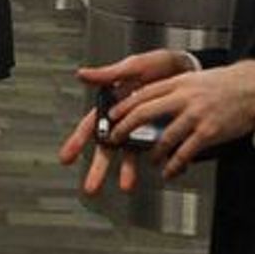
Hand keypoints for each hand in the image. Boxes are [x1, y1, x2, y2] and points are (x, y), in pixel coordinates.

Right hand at [57, 49, 193, 194]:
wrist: (188, 67)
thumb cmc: (157, 65)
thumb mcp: (132, 67)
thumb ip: (108, 75)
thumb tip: (81, 74)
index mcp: (112, 106)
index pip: (90, 127)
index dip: (77, 142)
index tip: (66, 158)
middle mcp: (125, 121)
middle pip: (107, 148)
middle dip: (98, 168)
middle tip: (90, 188)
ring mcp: (143, 129)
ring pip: (131, 154)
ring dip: (128, 171)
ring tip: (127, 186)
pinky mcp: (163, 133)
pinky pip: (160, 151)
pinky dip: (163, 162)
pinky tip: (164, 171)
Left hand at [109, 59, 254, 179]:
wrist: (254, 88)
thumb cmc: (224, 84)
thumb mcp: (194, 79)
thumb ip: (173, 88)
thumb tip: (152, 97)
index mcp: (179, 83)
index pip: (144, 93)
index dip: (124, 105)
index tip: (112, 116)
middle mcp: (184, 97)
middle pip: (145, 112)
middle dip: (126, 128)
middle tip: (117, 139)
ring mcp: (196, 115)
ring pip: (164, 137)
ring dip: (153, 152)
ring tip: (149, 160)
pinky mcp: (209, 132)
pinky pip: (185, 152)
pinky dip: (174, 164)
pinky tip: (170, 171)